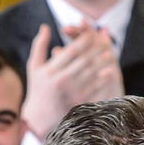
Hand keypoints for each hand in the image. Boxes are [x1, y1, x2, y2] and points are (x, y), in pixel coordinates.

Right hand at [22, 23, 123, 141]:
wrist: (40, 118)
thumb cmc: (37, 89)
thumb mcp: (34, 67)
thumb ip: (39, 45)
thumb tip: (45, 26)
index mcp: (50, 70)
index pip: (71, 51)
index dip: (83, 41)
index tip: (91, 33)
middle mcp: (61, 80)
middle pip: (83, 60)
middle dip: (96, 50)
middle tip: (105, 42)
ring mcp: (71, 92)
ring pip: (91, 73)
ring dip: (102, 62)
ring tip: (110, 54)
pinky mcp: (79, 102)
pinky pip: (94, 87)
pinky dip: (103, 79)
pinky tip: (110, 71)